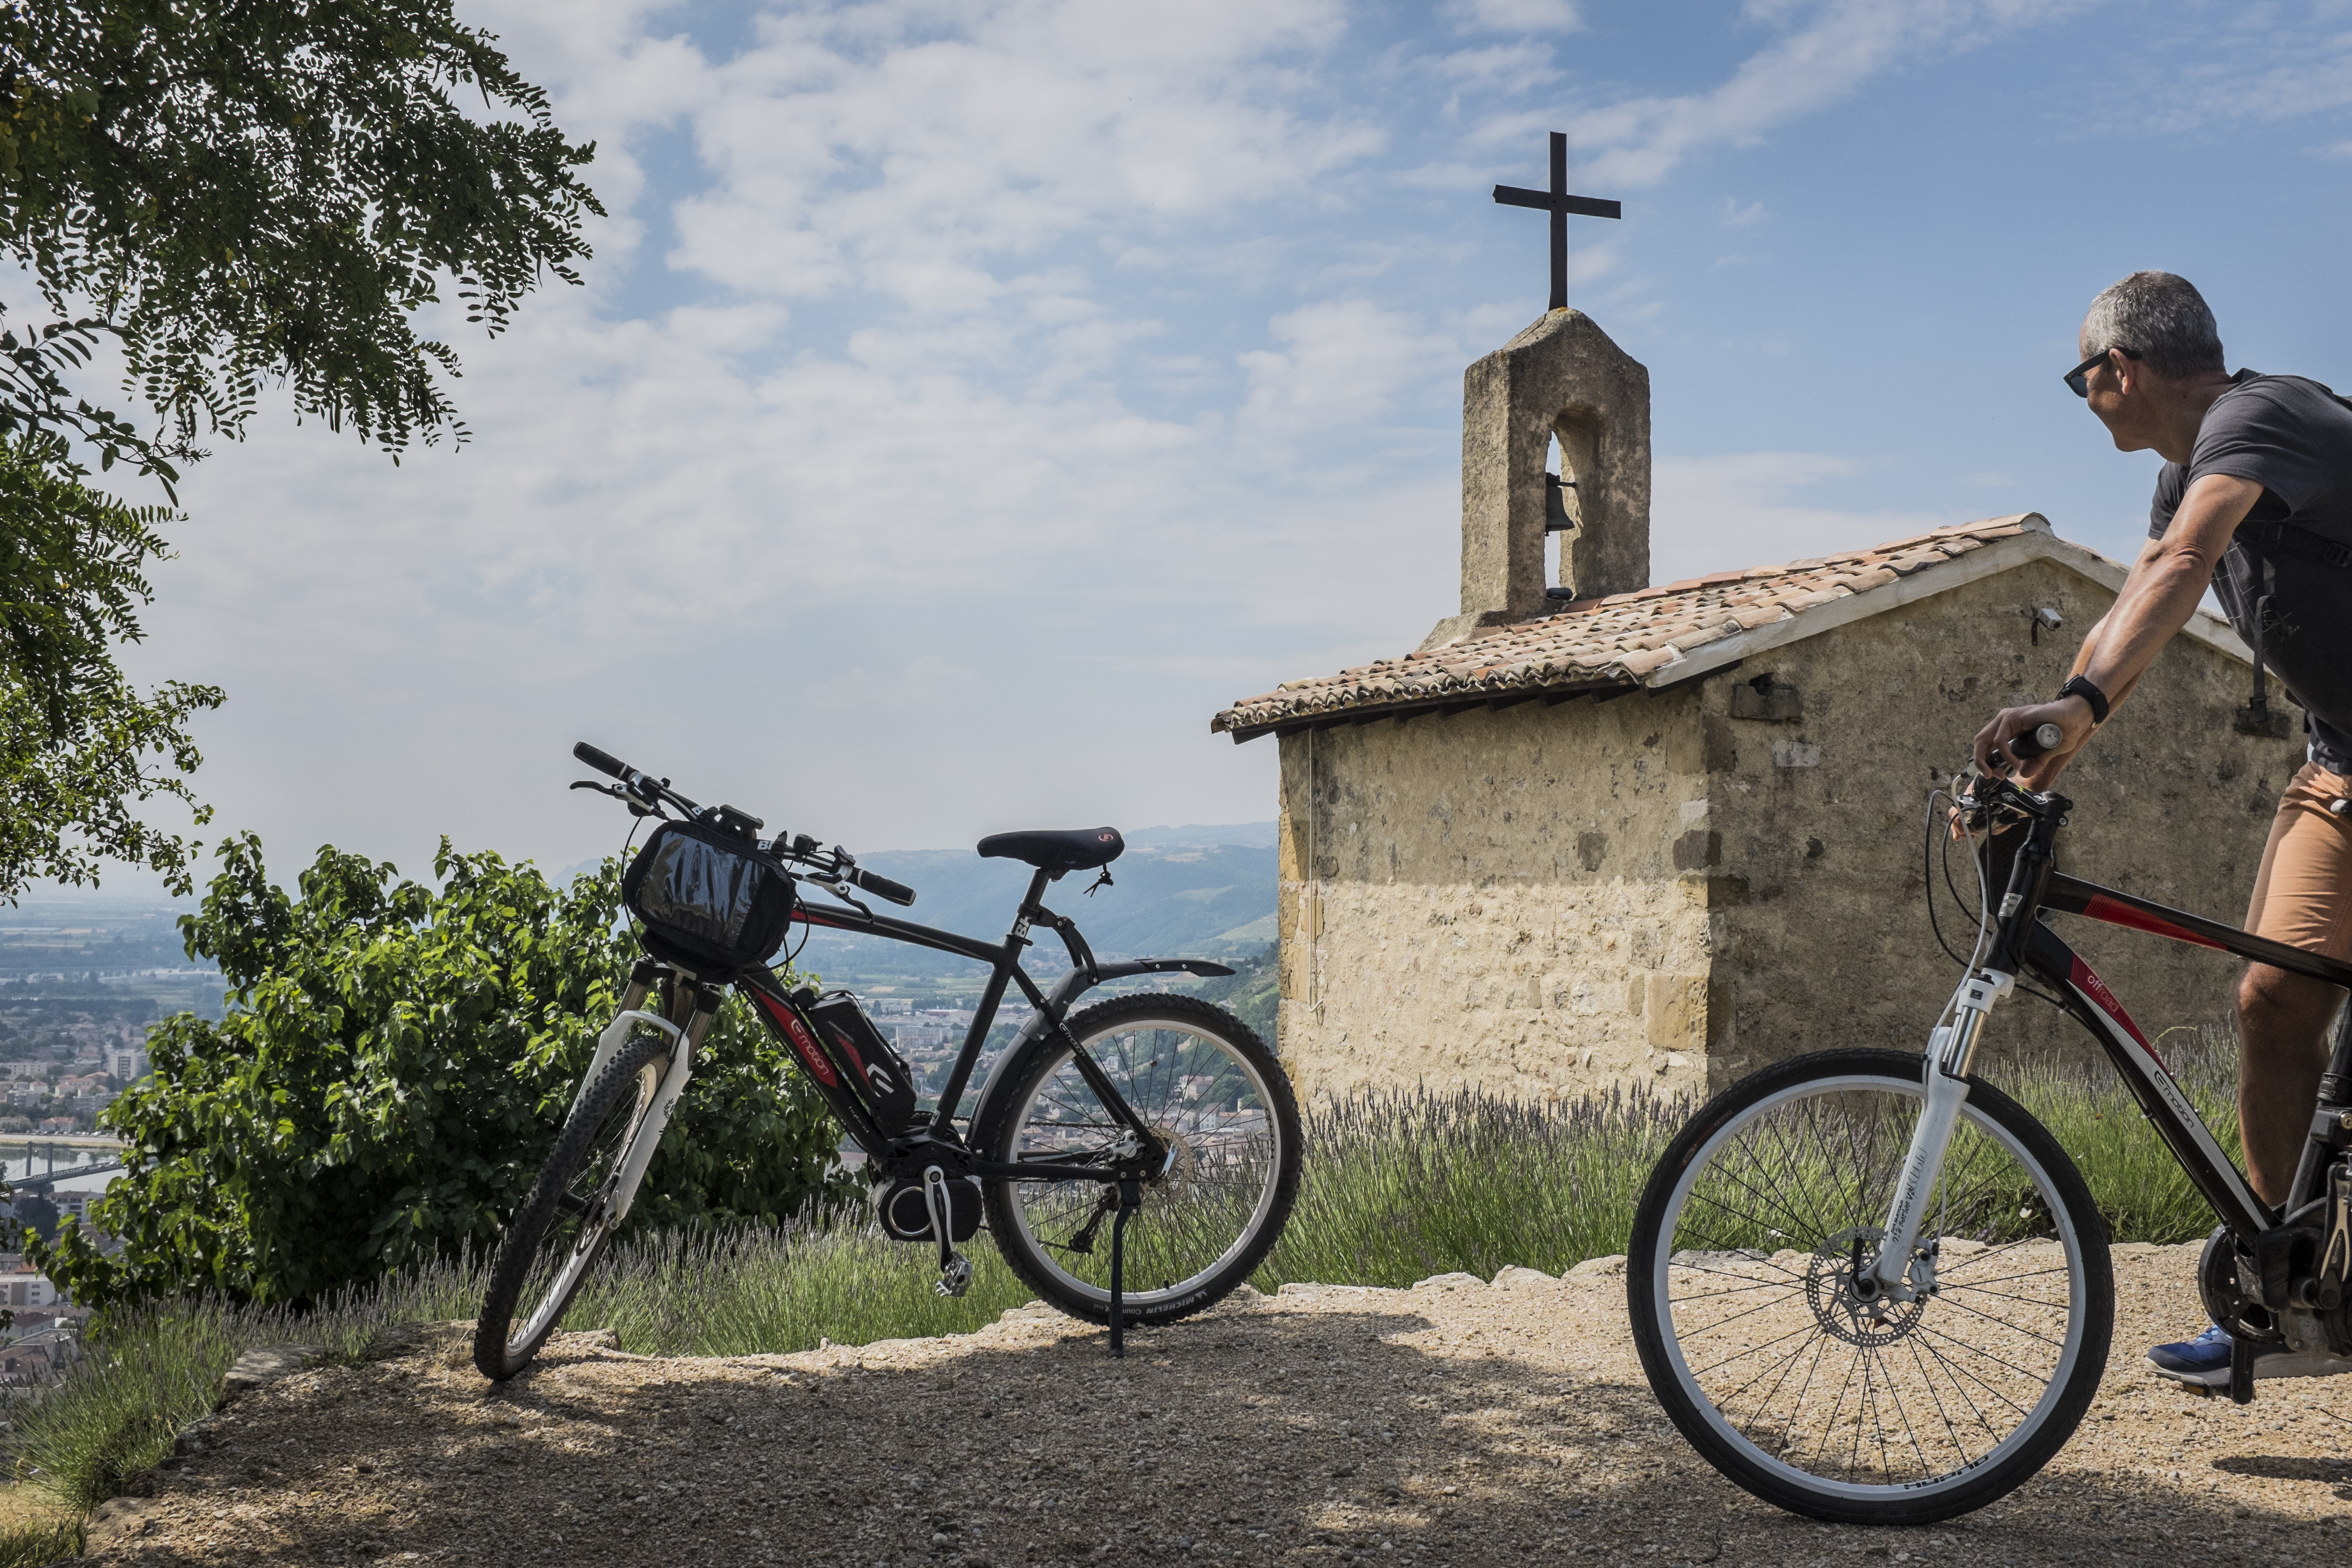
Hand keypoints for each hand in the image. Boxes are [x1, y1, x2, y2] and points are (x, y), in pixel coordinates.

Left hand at [1972, 694, 2095, 783]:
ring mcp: (2008, 718)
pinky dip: (2004, 754)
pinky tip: (2015, 764)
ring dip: (1988, 760)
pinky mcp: (2014, 717)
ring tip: (2002, 773)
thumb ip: (2033, 762)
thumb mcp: (2043, 753)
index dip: (1984, 761)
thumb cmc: (2061, 731)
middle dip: (1981, 762)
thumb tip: (2024, 773)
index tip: (1994, 775)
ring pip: (1985, 740)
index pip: (1985, 745)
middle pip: (1980, 742)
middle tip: (1993, 776)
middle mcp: (2004, 722)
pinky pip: (2000, 739)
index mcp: (2007, 728)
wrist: (2075, 718)